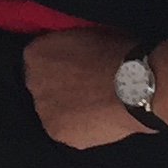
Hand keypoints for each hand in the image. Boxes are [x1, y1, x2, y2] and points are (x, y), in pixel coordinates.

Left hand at [23, 27, 148, 149]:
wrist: (135, 87)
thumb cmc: (117, 53)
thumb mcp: (86, 34)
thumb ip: (69, 46)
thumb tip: (72, 55)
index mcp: (35, 53)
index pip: (39, 60)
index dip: (60, 64)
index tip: (77, 68)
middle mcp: (32, 82)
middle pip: (43, 86)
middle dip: (60, 88)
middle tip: (87, 89)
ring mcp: (43, 110)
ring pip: (54, 111)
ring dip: (69, 110)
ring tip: (96, 108)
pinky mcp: (57, 133)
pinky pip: (68, 131)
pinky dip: (81, 128)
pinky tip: (99, 122)